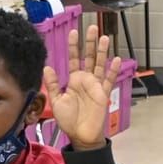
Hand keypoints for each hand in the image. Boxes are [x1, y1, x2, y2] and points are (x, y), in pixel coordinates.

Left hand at [44, 24, 122, 149]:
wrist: (81, 135)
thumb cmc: (68, 120)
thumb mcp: (56, 101)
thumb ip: (53, 84)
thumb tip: (46, 68)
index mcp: (73, 80)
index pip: (74, 58)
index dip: (74, 46)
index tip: (73, 32)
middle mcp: (85, 79)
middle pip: (89, 57)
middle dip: (90, 42)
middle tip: (92, 28)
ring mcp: (95, 85)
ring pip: (100, 64)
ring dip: (102, 51)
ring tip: (105, 38)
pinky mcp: (103, 94)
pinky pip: (109, 80)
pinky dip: (113, 70)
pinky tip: (116, 60)